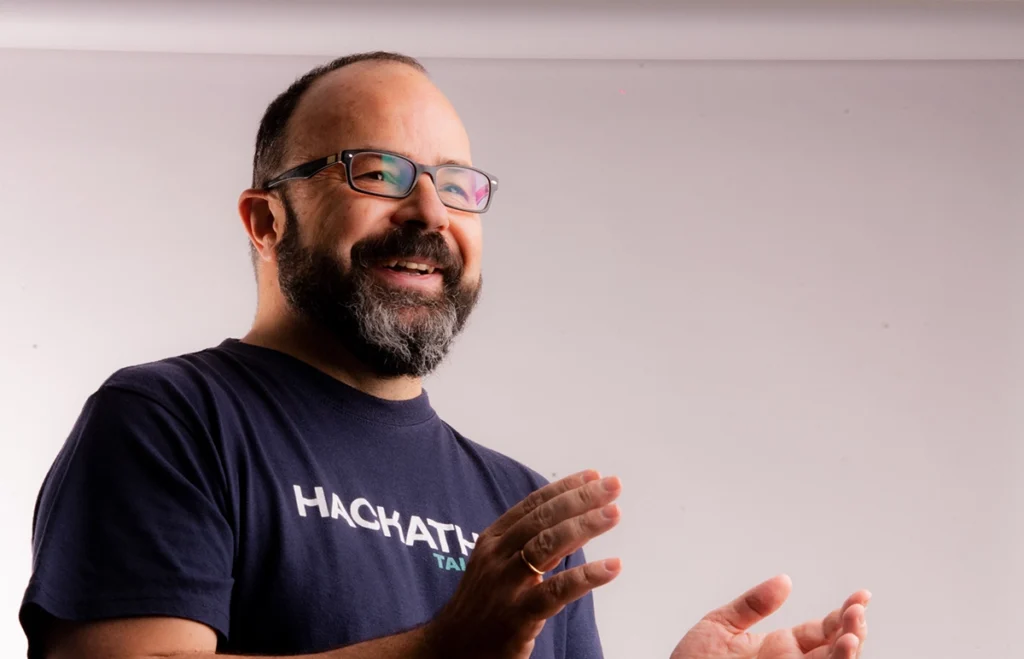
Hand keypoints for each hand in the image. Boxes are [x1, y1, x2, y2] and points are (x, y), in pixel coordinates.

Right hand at [423, 470, 622, 658]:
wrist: (450, 650)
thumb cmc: (482, 606)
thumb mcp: (496, 566)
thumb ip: (525, 545)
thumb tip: (570, 522)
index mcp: (492, 540)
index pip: (532, 505)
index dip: (564, 488)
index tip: (593, 476)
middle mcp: (496, 556)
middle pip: (543, 519)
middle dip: (580, 499)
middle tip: (613, 486)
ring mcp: (505, 585)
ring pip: (548, 545)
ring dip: (585, 526)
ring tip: (614, 514)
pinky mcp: (516, 616)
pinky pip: (557, 591)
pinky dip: (587, 576)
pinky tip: (612, 566)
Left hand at [671, 575, 869, 658]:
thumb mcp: (718, 627)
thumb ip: (751, 606)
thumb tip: (784, 580)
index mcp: (779, 647)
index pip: (823, 630)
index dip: (844, 613)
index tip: (862, 595)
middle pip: (836, 649)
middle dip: (853, 629)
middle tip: (858, 610)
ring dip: (848, 653)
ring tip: (853, 635)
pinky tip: (840, 654)